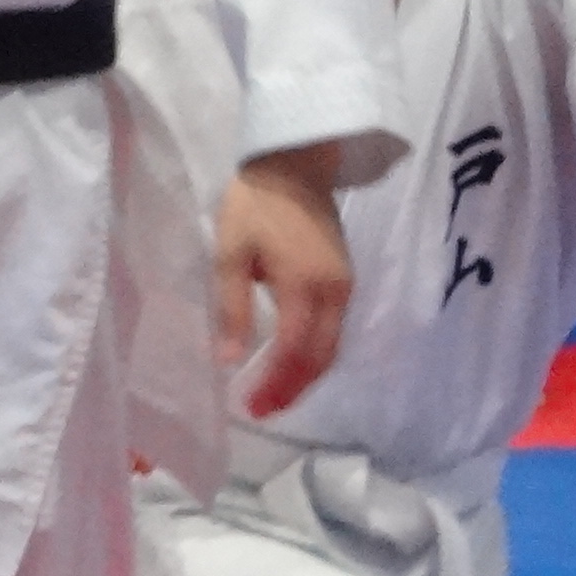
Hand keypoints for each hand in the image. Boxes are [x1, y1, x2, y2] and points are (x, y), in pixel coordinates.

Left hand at [214, 144, 352, 417]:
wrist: (295, 165)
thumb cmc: (255, 206)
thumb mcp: (231, 255)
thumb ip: (232, 309)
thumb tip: (230, 359)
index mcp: (306, 286)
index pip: (295, 351)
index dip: (275, 384)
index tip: (250, 406)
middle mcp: (336, 293)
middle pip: (321, 357)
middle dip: (294, 388)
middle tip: (262, 410)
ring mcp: (346, 286)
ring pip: (333, 347)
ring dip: (307, 376)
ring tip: (276, 395)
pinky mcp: (345, 279)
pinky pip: (335, 330)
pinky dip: (316, 355)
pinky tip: (294, 364)